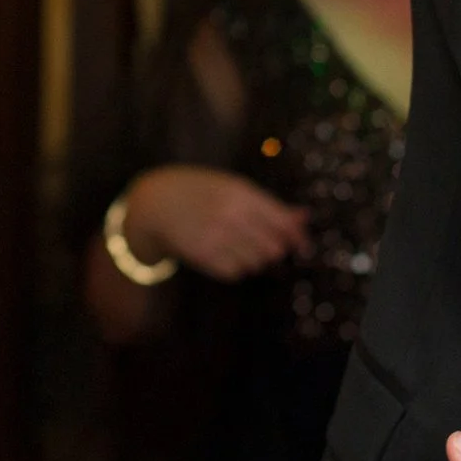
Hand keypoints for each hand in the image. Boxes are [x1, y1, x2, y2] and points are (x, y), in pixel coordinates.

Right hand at [122, 166, 309, 280]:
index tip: (304, 248)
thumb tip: (305, 217)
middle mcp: (230, 215)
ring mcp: (216, 237)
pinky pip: (236, 272)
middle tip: (265, 243)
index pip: (283, 223)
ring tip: (238, 244)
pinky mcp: (204, 257)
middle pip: (274, 248)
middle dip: (275, 249)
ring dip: (255, 258)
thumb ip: (270, 205)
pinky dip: (236, 267)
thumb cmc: (201, 192)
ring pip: (256, 262)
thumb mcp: (233, 187)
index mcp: (240, 193)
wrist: (155, 204)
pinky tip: (224, 252)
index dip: (299, 238)